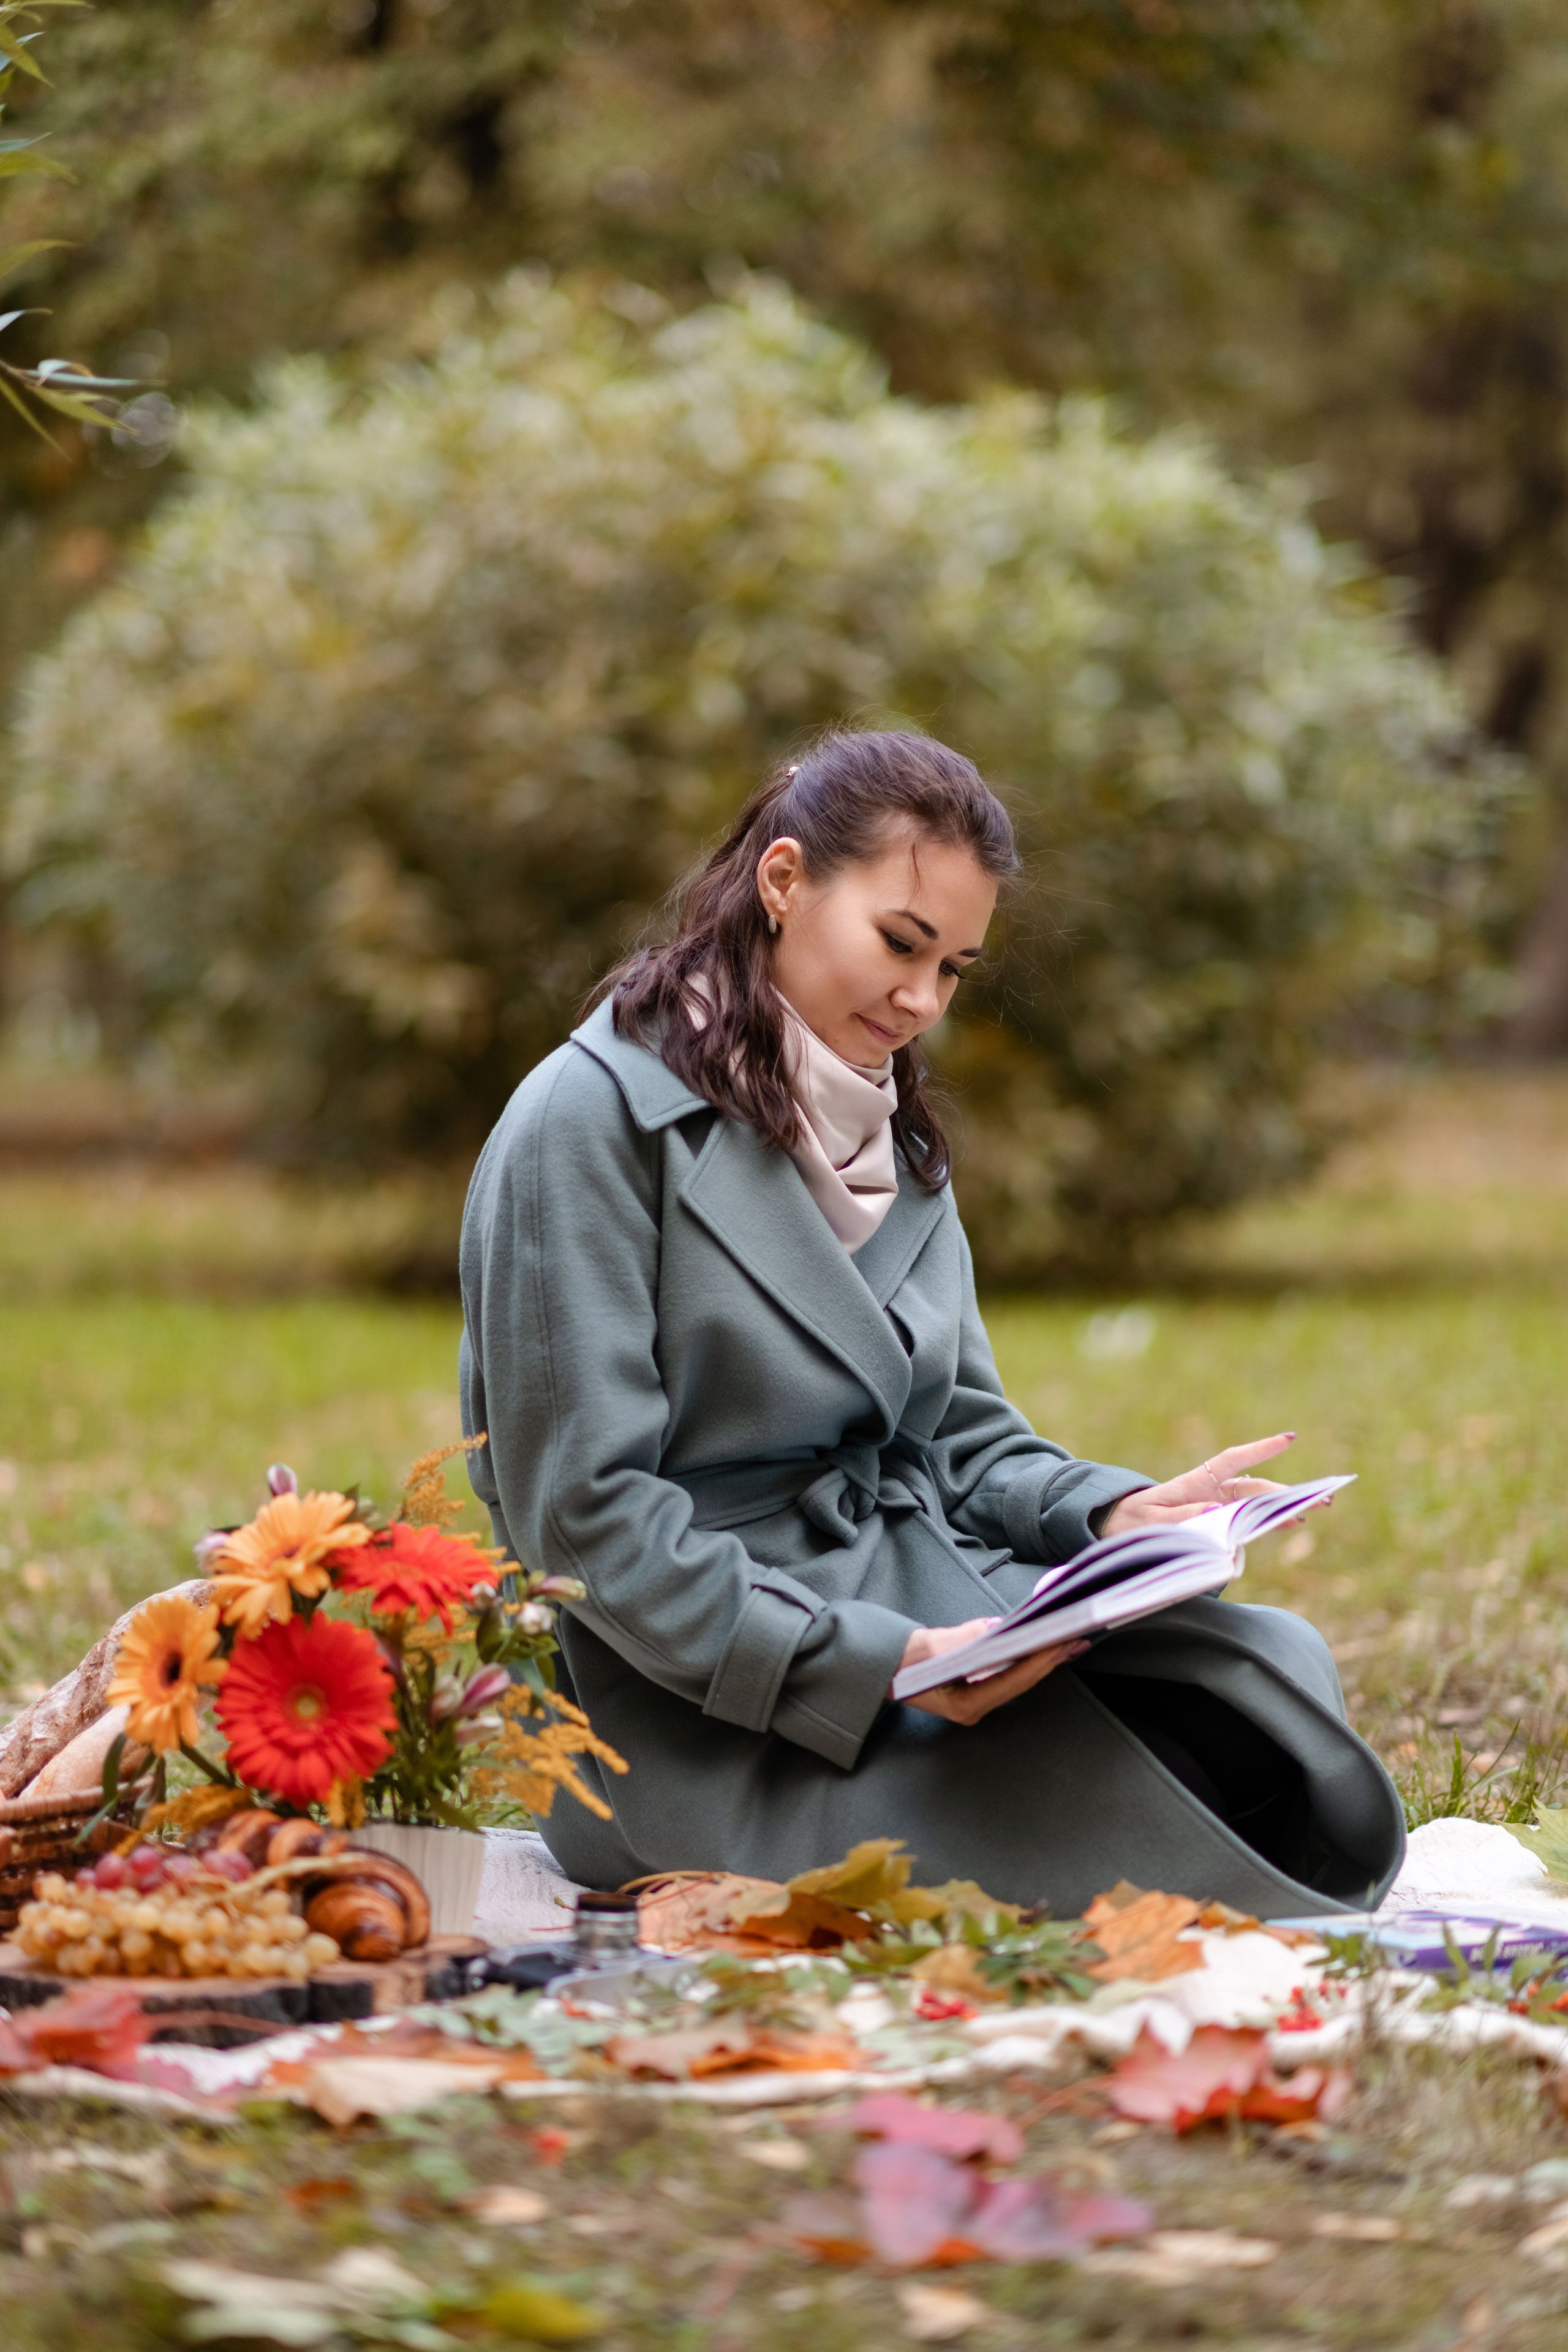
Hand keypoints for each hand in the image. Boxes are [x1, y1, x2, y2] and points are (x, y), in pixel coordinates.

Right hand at [892, 1618, 1090, 1724]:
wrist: (883, 1669)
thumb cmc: (899, 1662)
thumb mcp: (928, 1647)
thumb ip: (962, 1639)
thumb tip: (995, 1627)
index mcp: (964, 1705)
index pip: (1011, 1682)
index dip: (1037, 1662)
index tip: (1058, 1644)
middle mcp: (974, 1709)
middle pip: (1021, 1684)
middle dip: (1049, 1661)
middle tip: (1075, 1640)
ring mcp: (977, 1702)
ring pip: (1018, 1682)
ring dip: (1042, 1661)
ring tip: (1067, 1643)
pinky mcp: (977, 1691)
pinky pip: (1009, 1677)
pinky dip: (1026, 1661)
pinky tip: (1041, 1649)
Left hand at [1100, 1432, 1300, 1535]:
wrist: (1115, 1531)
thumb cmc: (1130, 1522)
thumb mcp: (1150, 1521)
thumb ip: (1181, 1516)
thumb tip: (1217, 1510)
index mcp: (1194, 1482)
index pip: (1232, 1461)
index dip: (1260, 1450)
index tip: (1289, 1439)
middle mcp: (1211, 1491)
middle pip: (1254, 1488)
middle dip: (1286, 1492)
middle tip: (1321, 1497)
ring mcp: (1216, 1507)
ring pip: (1256, 1504)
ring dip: (1284, 1507)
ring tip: (1313, 1511)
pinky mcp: (1215, 1524)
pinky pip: (1245, 1522)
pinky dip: (1267, 1523)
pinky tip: (1288, 1524)